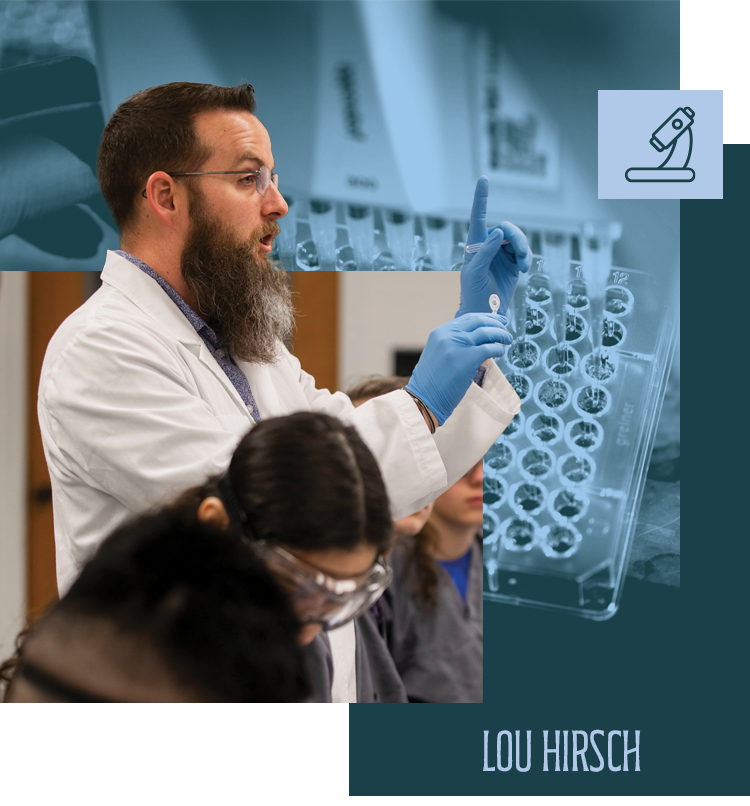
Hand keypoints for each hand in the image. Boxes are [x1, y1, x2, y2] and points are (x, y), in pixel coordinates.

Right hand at [406, 313, 511, 425]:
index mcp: (440, 332)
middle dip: (496, 323)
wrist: (424, 398)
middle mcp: (448, 335)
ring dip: (501, 334)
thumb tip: (475, 340)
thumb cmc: (431, 382)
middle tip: (505, 327)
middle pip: (479, 321)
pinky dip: (499, 349)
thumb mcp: (438, 354)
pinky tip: (501, 352)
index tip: (496, 321)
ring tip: (507, 339)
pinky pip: (490, 348)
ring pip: (487, 332)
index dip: (485, 318)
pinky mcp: (468, 359)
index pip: (467, 318)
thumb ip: (452, 343)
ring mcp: (458, 346)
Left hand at [457, 176, 532, 317]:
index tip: (484, 178)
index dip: (481, 197)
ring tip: (524, 265)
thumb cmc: (473, 294)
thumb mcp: (475, 273)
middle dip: (517, 238)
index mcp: (474, 244)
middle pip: (506, 228)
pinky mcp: (513, 262)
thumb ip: (485, 252)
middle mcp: (488, 245)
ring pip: (517, 238)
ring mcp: (501, 253)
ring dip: (523, 248)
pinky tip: (525, 268)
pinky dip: (527, 257)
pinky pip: (524, 251)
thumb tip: (498, 232)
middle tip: (521, 254)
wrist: (486, 313)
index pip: (477, 217)